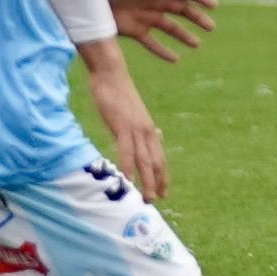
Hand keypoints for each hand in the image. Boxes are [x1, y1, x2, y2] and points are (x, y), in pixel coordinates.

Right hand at [85, 59, 168, 200]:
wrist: (112, 74)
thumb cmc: (119, 93)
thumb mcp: (134, 112)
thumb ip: (143, 127)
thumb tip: (157, 134)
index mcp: (149, 128)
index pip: (160, 157)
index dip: (162, 176)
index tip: (164, 191)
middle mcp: (147, 130)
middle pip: (156, 162)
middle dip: (157, 183)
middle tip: (156, 201)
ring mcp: (135, 129)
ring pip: (144, 160)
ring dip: (146, 181)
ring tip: (147, 197)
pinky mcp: (122, 125)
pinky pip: (126, 149)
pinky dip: (128, 165)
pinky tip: (129, 178)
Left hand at [104, 0, 216, 61]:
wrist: (92, 1)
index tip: (213, 5)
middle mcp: (156, 3)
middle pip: (182, 11)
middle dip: (197, 18)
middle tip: (211, 27)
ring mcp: (147, 18)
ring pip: (171, 28)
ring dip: (184, 36)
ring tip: (197, 45)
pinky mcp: (137, 31)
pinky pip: (153, 44)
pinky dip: (163, 51)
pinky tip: (175, 59)